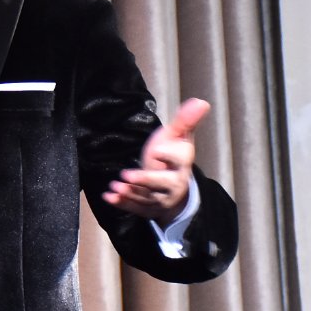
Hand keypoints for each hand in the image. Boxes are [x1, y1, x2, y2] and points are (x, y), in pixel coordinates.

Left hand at [103, 97, 208, 220]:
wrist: (173, 184)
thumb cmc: (172, 155)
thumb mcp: (177, 137)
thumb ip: (185, 121)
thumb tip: (201, 101)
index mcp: (182, 164)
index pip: (180, 160)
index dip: (169, 156)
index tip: (157, 150)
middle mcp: (174, 183)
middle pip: (161, 184)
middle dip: (145, 180)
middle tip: (126, 175)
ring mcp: (161, 198)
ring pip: (147, 198)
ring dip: (130, 193)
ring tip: (115, 186)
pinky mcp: (148, 208)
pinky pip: (136, 209)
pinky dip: (122, 203)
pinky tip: (108, 196)